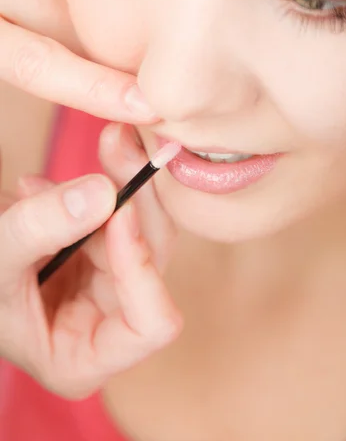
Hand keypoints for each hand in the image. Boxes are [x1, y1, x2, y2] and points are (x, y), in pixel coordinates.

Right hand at [0, 125, 181, 397]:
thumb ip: (41, 229)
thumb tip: (103, 192)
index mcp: (87, 357)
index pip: (150, 325)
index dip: (140, 268)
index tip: (118, 209)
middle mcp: (108, 324)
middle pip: (152, 261)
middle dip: (136, 200)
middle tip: (117, 141)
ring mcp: (108, 287)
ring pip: (143, 228)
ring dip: (118, 183)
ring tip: (81, 155)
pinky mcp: (102, 255)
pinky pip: (120, 213)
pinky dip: (97, 187)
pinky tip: (46, 184)